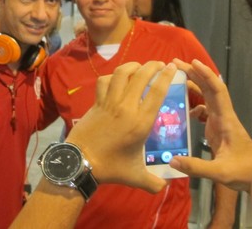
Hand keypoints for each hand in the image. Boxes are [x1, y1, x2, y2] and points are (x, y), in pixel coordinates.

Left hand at [66, 61, 175, 192]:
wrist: (79, 163)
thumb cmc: (110, 168)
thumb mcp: (136, 177)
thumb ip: (154, 182)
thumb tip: (166, 187)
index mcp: (140, 122)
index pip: (157, 92)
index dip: (166, 76)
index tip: (171, 68)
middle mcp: (126, 108)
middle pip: (141, 76)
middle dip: (152, 66)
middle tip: (159, 64)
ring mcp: (109, 103)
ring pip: (121, 74)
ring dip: (132, 66)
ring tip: (140, 66)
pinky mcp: (96, 103)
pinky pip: (104, 82)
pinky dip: (112, 76)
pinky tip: (117, 78)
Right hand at [169, 59, 251, 191]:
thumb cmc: (244, 172)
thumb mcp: (220, 172)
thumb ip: (196, 167)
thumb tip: (172, 160)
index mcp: (226, 121)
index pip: (217, 91)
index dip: (206, 75)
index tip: (192, 63)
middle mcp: (224, 116)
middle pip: (209, 88)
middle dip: (194, 73)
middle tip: (174, 64)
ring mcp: (222, 122)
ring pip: (207, 98)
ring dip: (193, 86)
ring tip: (175, 79)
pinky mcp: (219, 129)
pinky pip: (205, 111)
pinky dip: (195, 106)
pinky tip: (185, 112)